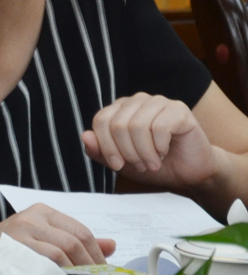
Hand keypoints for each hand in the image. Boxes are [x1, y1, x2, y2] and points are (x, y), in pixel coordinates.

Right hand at [0, 205, 113, 267]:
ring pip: (61, 252)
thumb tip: (111, 246)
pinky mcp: (11, 247)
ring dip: (76, 273)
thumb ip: (74, 239)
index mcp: (42, 211)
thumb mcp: (43, 236)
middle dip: (90, 265)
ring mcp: (20, 231)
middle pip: (74, 241)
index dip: (96, 254)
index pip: (80, 231)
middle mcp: (32, 217)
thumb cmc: (11, 246)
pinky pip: (43, 263)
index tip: (103, 272)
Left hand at [83, 93, 216, 188]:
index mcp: (120, 109)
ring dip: (144, 153)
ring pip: (137, 126)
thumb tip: (85, 136)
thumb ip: (99, 152)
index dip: (106, 146)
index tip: (118, 165)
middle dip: (128, 153)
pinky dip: (160, 147)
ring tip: (153, 163)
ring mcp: (159, 102)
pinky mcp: (179, 110)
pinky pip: (160, 127)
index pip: (100, 121)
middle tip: (141, 166)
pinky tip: (165, 152)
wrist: (190, 172)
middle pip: (118, 125)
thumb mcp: (121, 164)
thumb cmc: (154, 165)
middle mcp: (137, 101)